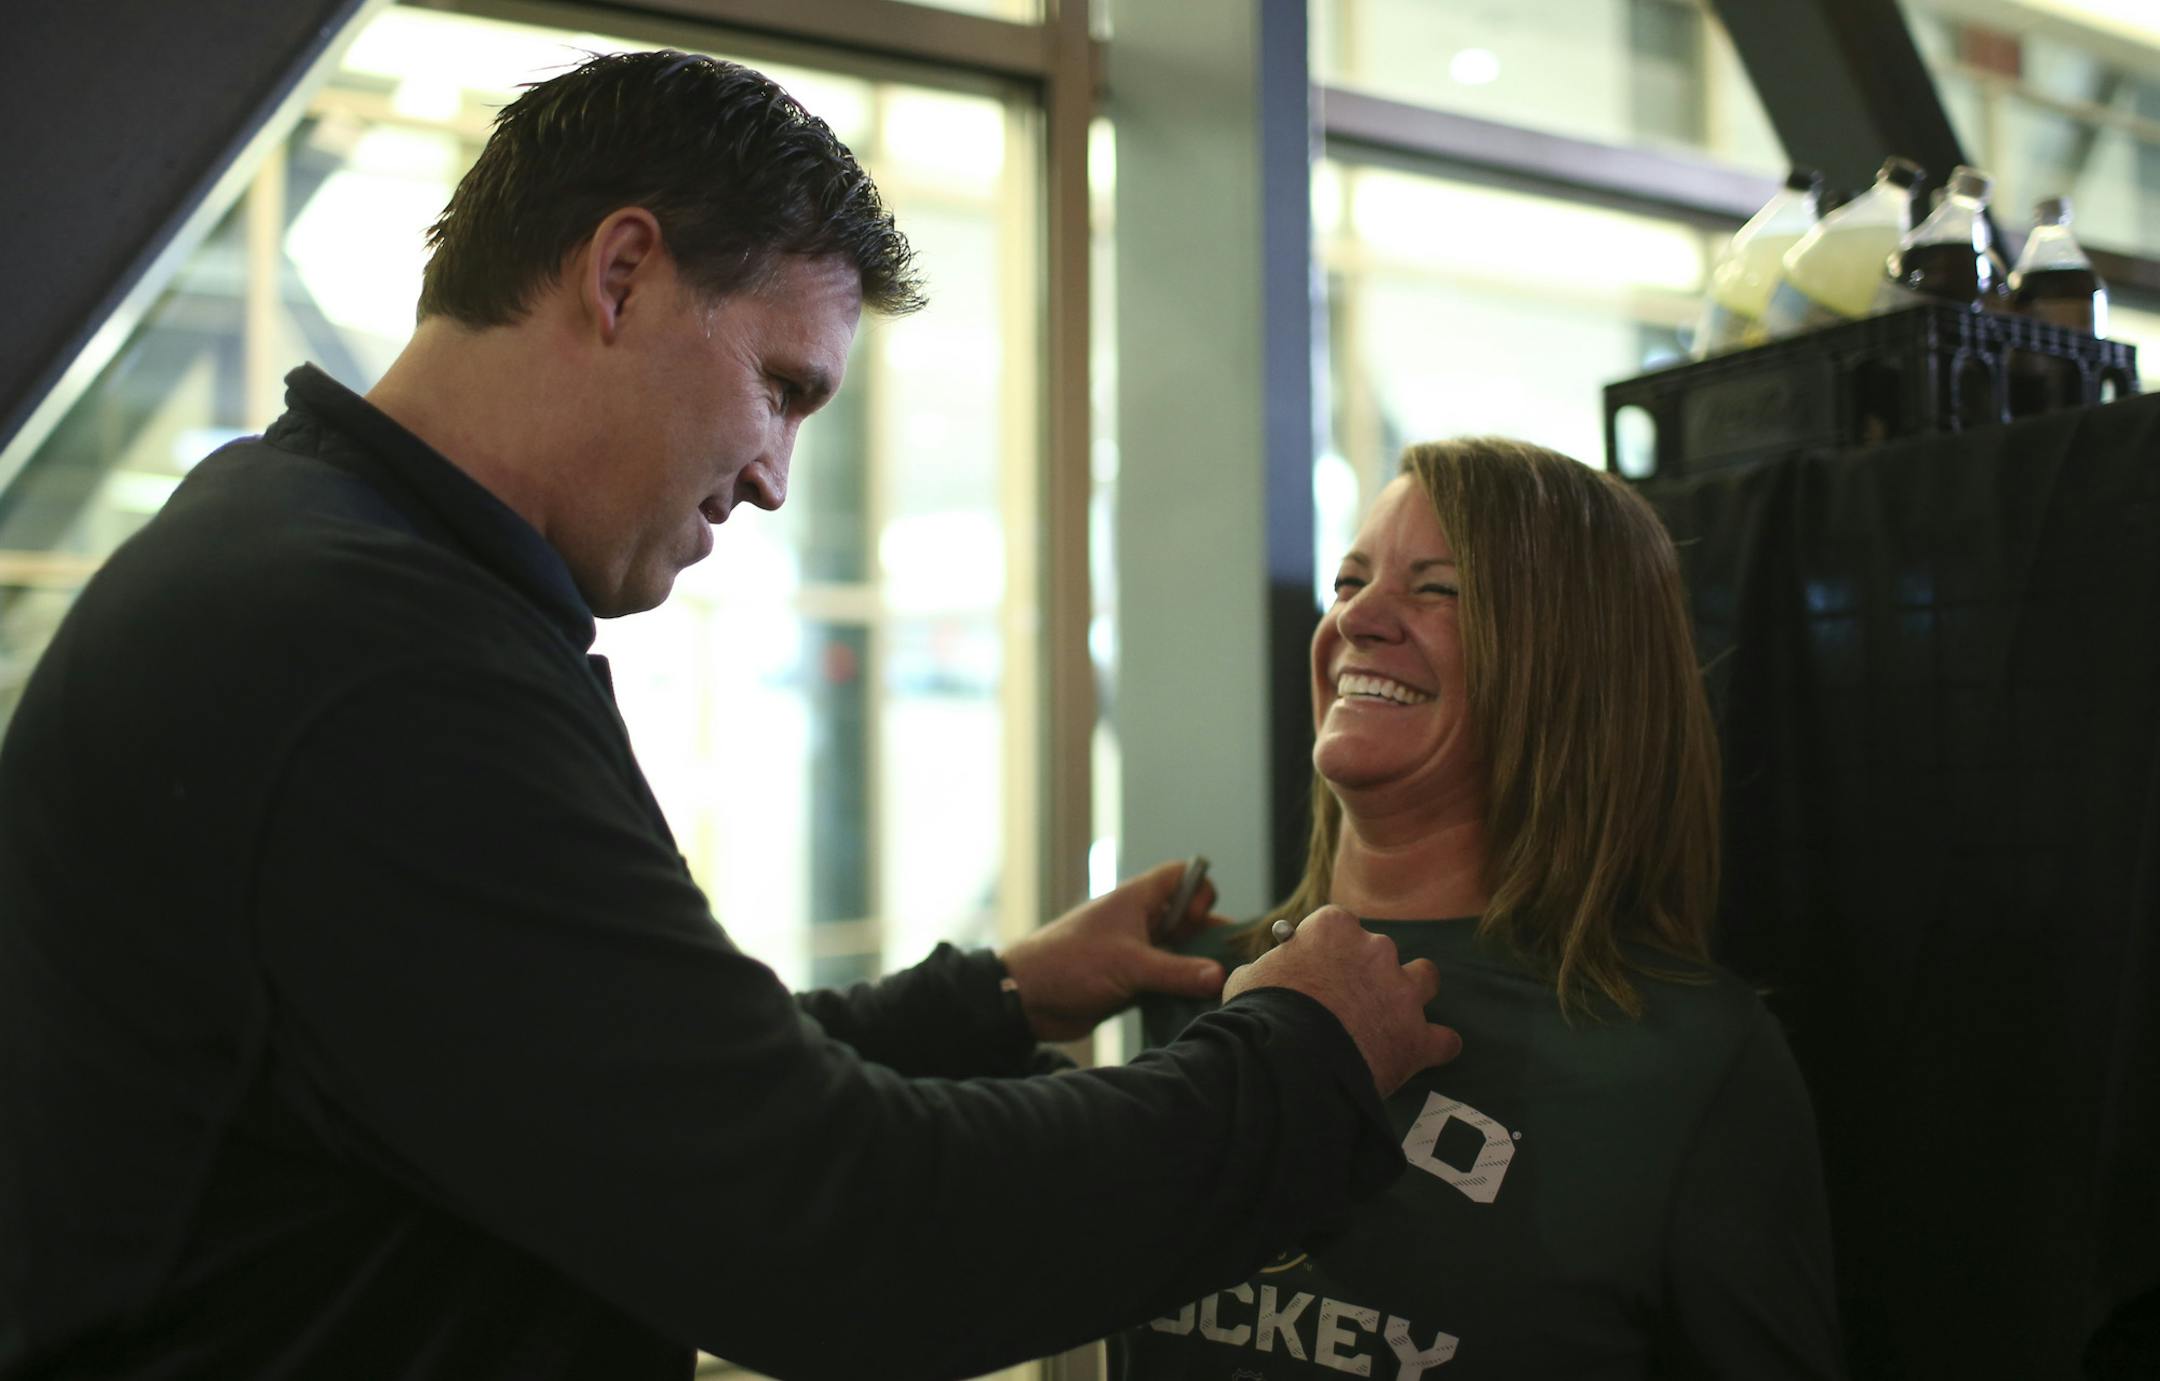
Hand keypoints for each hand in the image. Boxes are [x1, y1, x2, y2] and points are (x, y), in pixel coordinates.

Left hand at [998, 859, 1230, 1041]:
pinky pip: (1164, 980)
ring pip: (1178, 953)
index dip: (1199, 894)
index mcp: (1137, 899)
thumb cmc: (1071, 964)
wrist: (1026, 997)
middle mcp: (1139, 921)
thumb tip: (1221, 976)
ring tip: (1217, 991)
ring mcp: (1134, 951)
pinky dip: (1179, 990)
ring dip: (1195, 969)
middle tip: (1226, 964)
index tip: (1195, 922)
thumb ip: (1178, 972)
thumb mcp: (1130, 965)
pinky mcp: (1128, 980)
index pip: (1183, 876)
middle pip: (1188, 919)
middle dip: (1208, 939)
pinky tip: (1194, 1007)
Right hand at [1223, 904, 1461, 1095]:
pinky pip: (1444, 1039)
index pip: (1338, 925)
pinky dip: (1433, 1047)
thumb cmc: (1261, 1018)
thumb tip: (1259, 974)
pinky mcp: (1417, 1038)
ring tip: (1391, 1018)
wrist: (1289, 1065)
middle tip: (1345, 1001)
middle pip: (1381, 951)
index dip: (1328, 949)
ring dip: (1411, 994)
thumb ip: (1264, 969)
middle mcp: (1375, 949)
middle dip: (1367, 972)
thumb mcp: (1248, 981)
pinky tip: (1420, 1054)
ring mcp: (1401, 993)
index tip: (1318, 968)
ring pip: (1425, 978)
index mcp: (1333, 928)